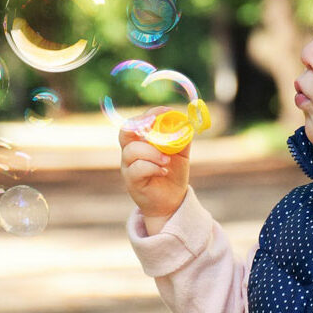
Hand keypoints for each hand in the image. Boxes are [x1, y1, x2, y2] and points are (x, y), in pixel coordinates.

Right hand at [119, 110, 190, 231]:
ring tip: (167, 160)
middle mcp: (131, 151)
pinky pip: (137, 169)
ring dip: (152, 152)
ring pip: (132, 150)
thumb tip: (187, 121)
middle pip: (125, 131)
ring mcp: (129, 166)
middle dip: (141, 125)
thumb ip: (182, 137)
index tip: (166, 111)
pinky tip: (163, 171)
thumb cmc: (173, 173)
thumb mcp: (181, 153)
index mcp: (141, 140)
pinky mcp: (131, 181)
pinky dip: (152, 167)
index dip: (150, 114)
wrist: (171, 200)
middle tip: (156, 125)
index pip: (138, 121)